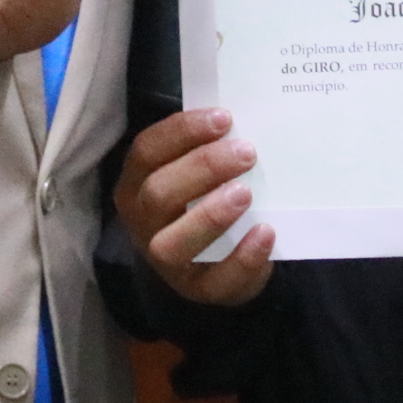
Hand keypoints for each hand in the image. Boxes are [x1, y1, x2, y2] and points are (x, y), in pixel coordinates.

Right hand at [114, 107, 274, 305]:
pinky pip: (217, 279)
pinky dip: (243, 256)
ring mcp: (166, 260)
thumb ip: (209, 147)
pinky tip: (266, 232)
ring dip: (210, 215)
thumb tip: (244, 114)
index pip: (147, 151)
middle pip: (158, 193)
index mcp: (136, 183)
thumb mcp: (195, 172)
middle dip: (203, 168)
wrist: (215, 261)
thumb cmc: (203, 198)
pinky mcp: (198, 289)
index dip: (182, 132)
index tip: (224, 118)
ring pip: (173, 243)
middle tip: (246, 152)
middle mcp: (143, 222)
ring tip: (246, 193)